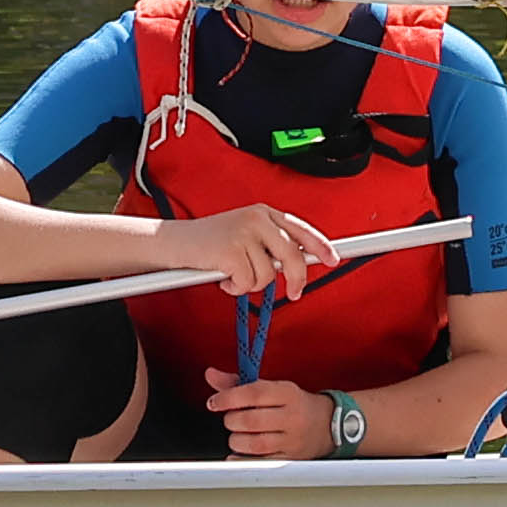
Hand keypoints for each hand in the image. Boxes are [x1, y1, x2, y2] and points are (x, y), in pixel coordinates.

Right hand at [156, 203, 336, 296]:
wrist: (174, 242)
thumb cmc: (209, 242)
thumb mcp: (244, 233)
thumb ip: (269, 244)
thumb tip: (296, 264)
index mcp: (264, 212)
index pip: (301, 229)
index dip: (320, 246)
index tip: (332, 259)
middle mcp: (257, 219)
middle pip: (293, 256)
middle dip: (296, 280)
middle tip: (294, 294)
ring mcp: (244, 233)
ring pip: (267, 275)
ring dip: (250, 284)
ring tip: (233, 275)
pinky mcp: (230, 250)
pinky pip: (247, 283)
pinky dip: (235, 288)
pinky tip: (223, 278)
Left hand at [190, 366, 340, 459]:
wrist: (327, 424)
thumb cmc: (294, 404)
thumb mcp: (272, 388)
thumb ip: (238, 383)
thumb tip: (211, 375)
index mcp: (288, 393)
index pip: (254, 393)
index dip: (228, 398)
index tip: (214, 402)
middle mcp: (292, 416)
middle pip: (251, 420)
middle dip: (232, 420)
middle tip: (231, 419)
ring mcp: (292, 440)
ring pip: (255, 443)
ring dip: (236, 440)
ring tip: (237, 435)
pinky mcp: (290, 459)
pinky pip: (262, 463)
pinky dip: (243, 459)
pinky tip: (238, 453)